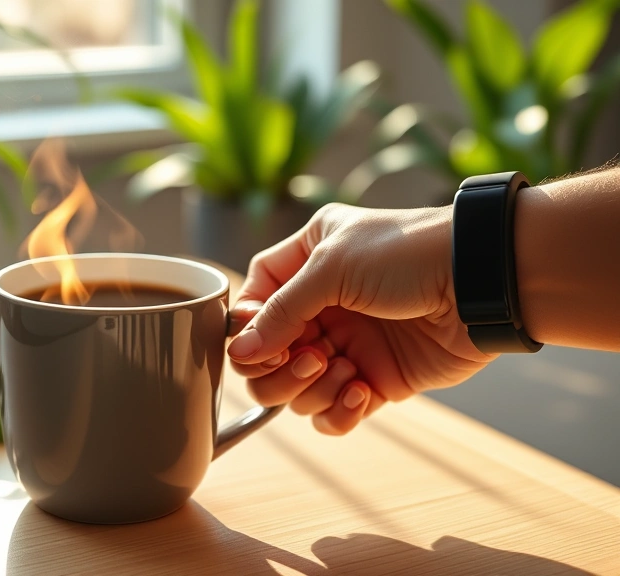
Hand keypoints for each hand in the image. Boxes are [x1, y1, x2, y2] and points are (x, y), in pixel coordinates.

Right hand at [227, 203, 493, 434]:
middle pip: (268, 355)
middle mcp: (323, 305)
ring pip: (297, 390)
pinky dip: (339, 411)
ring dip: (312, 388)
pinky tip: (361, 391)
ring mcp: (348, 343)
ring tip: (345, 369)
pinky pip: (334, 412)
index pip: (256, 300)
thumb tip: (240, 351)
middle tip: (309, 357)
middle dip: (279, 367)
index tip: (257, 340)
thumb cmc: (407, 255)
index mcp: (308, 262)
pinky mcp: (375, 379)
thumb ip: (281, 312)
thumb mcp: (331, 267)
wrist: (480, 282)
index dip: (249, 325)